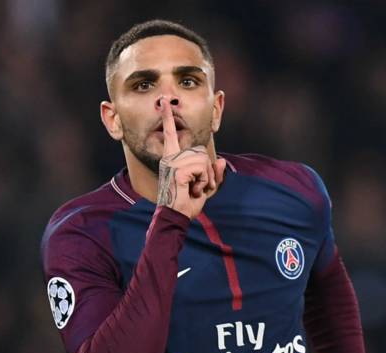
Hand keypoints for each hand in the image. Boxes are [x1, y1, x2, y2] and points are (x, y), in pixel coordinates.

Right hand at [156, 95, 225, 218]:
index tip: (164, 103)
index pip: (170, 134)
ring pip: (204, 160)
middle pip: (201, 152)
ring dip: (206, 178)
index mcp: (171, 159)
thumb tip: (220, 160)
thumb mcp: (204, 187)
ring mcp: (173, 164)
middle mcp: (170, 158)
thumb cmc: (186, 203)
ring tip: (195, 189)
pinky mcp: (178, 170)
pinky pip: (202, 168)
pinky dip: (204, 182)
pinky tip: (194, 190)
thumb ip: (213, 174)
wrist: (175, 217)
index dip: (167, 118)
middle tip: (198, 187)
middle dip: (207, 171)